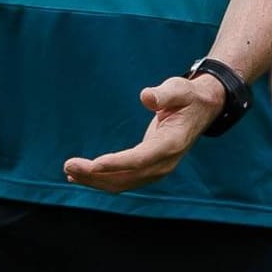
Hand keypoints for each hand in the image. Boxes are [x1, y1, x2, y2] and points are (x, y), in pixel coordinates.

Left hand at [63, 73, 224, 192]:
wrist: (202, 109)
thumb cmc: (188, 97)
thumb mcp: (180, 89)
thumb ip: (163, 94)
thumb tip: (146, 96)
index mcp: (172, 144)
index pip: (141, 159)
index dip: (117, 163)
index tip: (94, 164)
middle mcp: (164, 163)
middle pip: (127, 176)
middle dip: (96, 174)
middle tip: (69, 166)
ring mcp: (157, 169)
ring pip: (122, 183)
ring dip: (95, 180)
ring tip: (69, 171)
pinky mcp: (149, 169)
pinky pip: (123, 180)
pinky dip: (102, 180)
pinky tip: (82, 176)